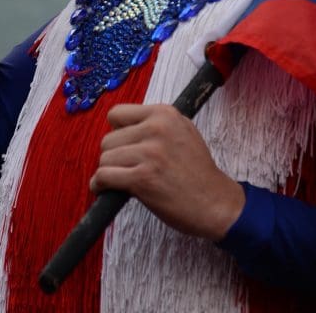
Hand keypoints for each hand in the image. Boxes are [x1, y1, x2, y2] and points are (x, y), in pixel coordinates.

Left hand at [90, 103, 244, 240]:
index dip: (117, 132)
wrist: (215, 202)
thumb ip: (155, 123)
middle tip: (126, 168)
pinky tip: (105, 189)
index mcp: (164, 113)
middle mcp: (156, 128)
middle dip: (113, 156)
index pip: (117, 114)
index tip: (125, 145)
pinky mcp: (143, 178)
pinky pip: (104, 176)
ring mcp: (150, 153)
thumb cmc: (197, 170)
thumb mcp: (183, 131)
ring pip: (105, 158)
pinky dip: (100, 185)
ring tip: (120, 180)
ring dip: (108, 172)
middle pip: (108, 139)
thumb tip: (121, 127)